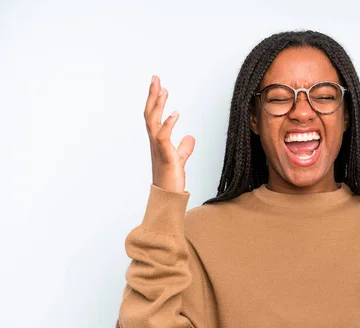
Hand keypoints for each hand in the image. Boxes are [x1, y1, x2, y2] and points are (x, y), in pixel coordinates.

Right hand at [144, 75, 194, 192]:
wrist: (169, 197)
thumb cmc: (171, 178)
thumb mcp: (180, 159)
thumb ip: (184, 148)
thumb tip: (190, 138)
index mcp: (157, 140)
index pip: (153, 116)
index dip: (155, 100)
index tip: (158, 84)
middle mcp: (155, 142)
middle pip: (149, 114)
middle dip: (152, 96)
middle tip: (156, 78)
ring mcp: (158, 149)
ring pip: (153, 123)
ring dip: (158, 106)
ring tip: (164, 90)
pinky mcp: (166, 157)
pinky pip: (163, 138)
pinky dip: (168, 124)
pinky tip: (176, 114)